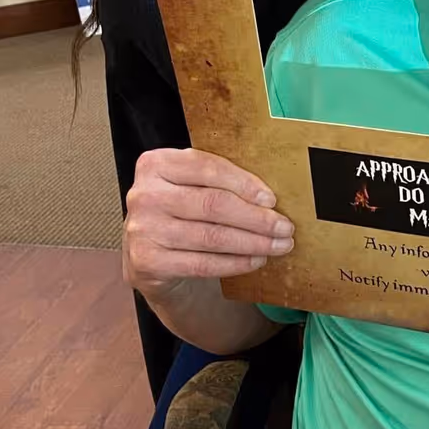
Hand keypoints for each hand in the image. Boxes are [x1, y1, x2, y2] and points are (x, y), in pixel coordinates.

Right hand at [123, 147, 293, 297]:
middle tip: (285, 227)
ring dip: (253, 243)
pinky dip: (235, 263)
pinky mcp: (148, 262)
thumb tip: (269, 196)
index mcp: (155, 164)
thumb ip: (218, 181)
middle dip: (256, 218)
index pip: (206, 167)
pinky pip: (202, 264)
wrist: (150, 255)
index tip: (272, 199)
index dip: (244, 183)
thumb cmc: (180, 214)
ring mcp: (143, 230)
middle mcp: (144, 195)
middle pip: (213, 204)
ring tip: (278, 245)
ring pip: (212, 236)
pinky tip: (255, 260)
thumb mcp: (189, 187)